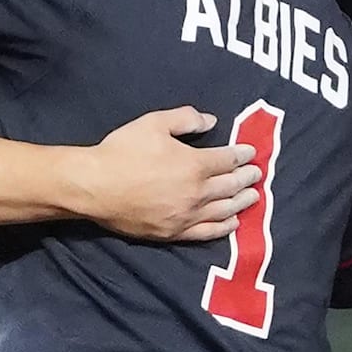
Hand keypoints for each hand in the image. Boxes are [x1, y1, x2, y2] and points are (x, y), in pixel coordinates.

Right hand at [73, 106, 260, 241]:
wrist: (95, 187)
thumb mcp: (153, 123)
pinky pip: (207, 232)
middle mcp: (196, 193)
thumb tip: (211, 121)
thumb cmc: (122, 151)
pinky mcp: (174, 233)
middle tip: (257, 174)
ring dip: (242, 202)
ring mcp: (186, 216)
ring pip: (224, 210)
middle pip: (231, 186)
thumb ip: (185, 119)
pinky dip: (224, 227)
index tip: (250, 153)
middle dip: (247, 178)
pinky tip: (233, 223)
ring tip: (253, 196)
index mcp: (194, 164)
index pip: (228, 160)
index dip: (242, 155)